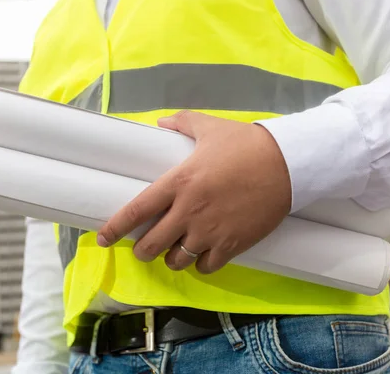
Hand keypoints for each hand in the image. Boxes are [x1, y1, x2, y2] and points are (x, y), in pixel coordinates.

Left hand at [97, 111, 291, 273]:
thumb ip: (182, 123)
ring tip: (175, 250)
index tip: (103, 238)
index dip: (115, 228)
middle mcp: (189, 212)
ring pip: (176, 260)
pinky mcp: (231, 245)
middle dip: (142, 250)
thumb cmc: (246, 144)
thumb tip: (161, 122)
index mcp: (179, 183)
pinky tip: (202, 255)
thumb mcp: (210, 127)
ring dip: (170, 258)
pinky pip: (205, 267)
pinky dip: (199, 264)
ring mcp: (210, 232)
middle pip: (151, 245)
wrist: (287, 164)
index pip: (137, 211)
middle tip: (144, 247)